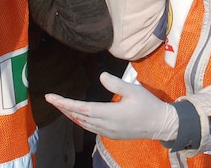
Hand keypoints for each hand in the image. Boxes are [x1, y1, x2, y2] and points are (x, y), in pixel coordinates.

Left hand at [46, 72, 177, 140]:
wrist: (160, 124)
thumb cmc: (148, 105)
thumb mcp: (133, 90)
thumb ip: (116, 83)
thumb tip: (100, 76)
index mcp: (110, 113)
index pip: (81, 109)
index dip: (65, 103)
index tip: (51, 98)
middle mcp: (105, 125)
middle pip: (78, 117)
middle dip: (63, 108)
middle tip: (50, 99)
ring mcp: (108, 132)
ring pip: (83, 124)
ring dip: (70, 115)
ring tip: (60, 106)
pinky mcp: (111, 134)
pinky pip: (90, 128)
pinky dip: (80, 121)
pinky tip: (77, 116)